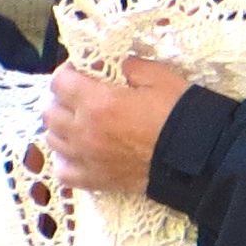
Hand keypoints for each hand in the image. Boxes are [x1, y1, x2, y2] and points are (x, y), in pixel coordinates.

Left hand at [42, 57, 190, 196]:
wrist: (196, 160)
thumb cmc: (179, 115)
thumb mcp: (159, 77)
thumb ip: (131, 66)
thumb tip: (118, 65)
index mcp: (97, 102)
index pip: (59, 82)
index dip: (67, 72)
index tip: (80, 71)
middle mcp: (84, 131)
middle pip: (49, 112)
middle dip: (60, 98)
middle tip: (78, 95)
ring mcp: (87, 158)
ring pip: (52, 140)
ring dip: (60, 127)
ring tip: (77, 122)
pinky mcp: (96, 180)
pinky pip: (63, 171)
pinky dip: (65, 159)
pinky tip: (78, 152)